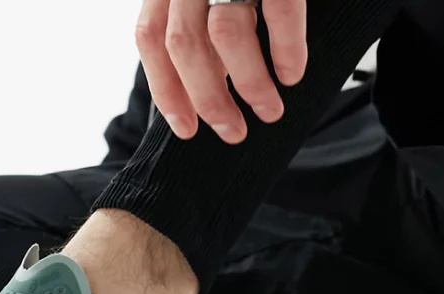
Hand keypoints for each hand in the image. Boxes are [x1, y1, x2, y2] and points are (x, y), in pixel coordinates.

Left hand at [136, 0, 306, 143]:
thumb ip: (195, 23)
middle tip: (233, 131)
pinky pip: (278, 8)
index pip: (150, 38)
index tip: (186, 129)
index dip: (165, 89)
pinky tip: (293, 73)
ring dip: (248, 83)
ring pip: (225, 32)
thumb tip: (205, 91)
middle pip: (183, 45)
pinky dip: (286, 47)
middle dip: (208, 98)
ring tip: (269, 110)